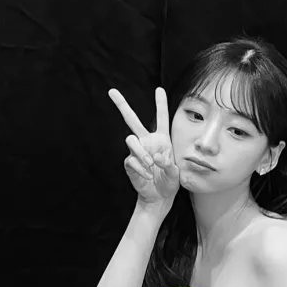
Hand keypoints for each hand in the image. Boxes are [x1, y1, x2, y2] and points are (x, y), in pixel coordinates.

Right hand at [110, 87, 180, 206]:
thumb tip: (155, 157)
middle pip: (132, 120)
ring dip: (141, 152)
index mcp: (162, 139)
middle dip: (122, 105)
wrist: (160, 197)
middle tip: (111, 91)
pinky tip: (148, 176)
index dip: (161, 104)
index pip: (161, 118)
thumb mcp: (176, 173)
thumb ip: (168, 164)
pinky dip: (141, 168)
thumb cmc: (170, 182)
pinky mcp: (130, 163)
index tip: (160, 89)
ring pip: (131, 140)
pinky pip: (131, 159)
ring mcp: (137, 151)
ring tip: (151, 165)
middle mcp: (147, 141)